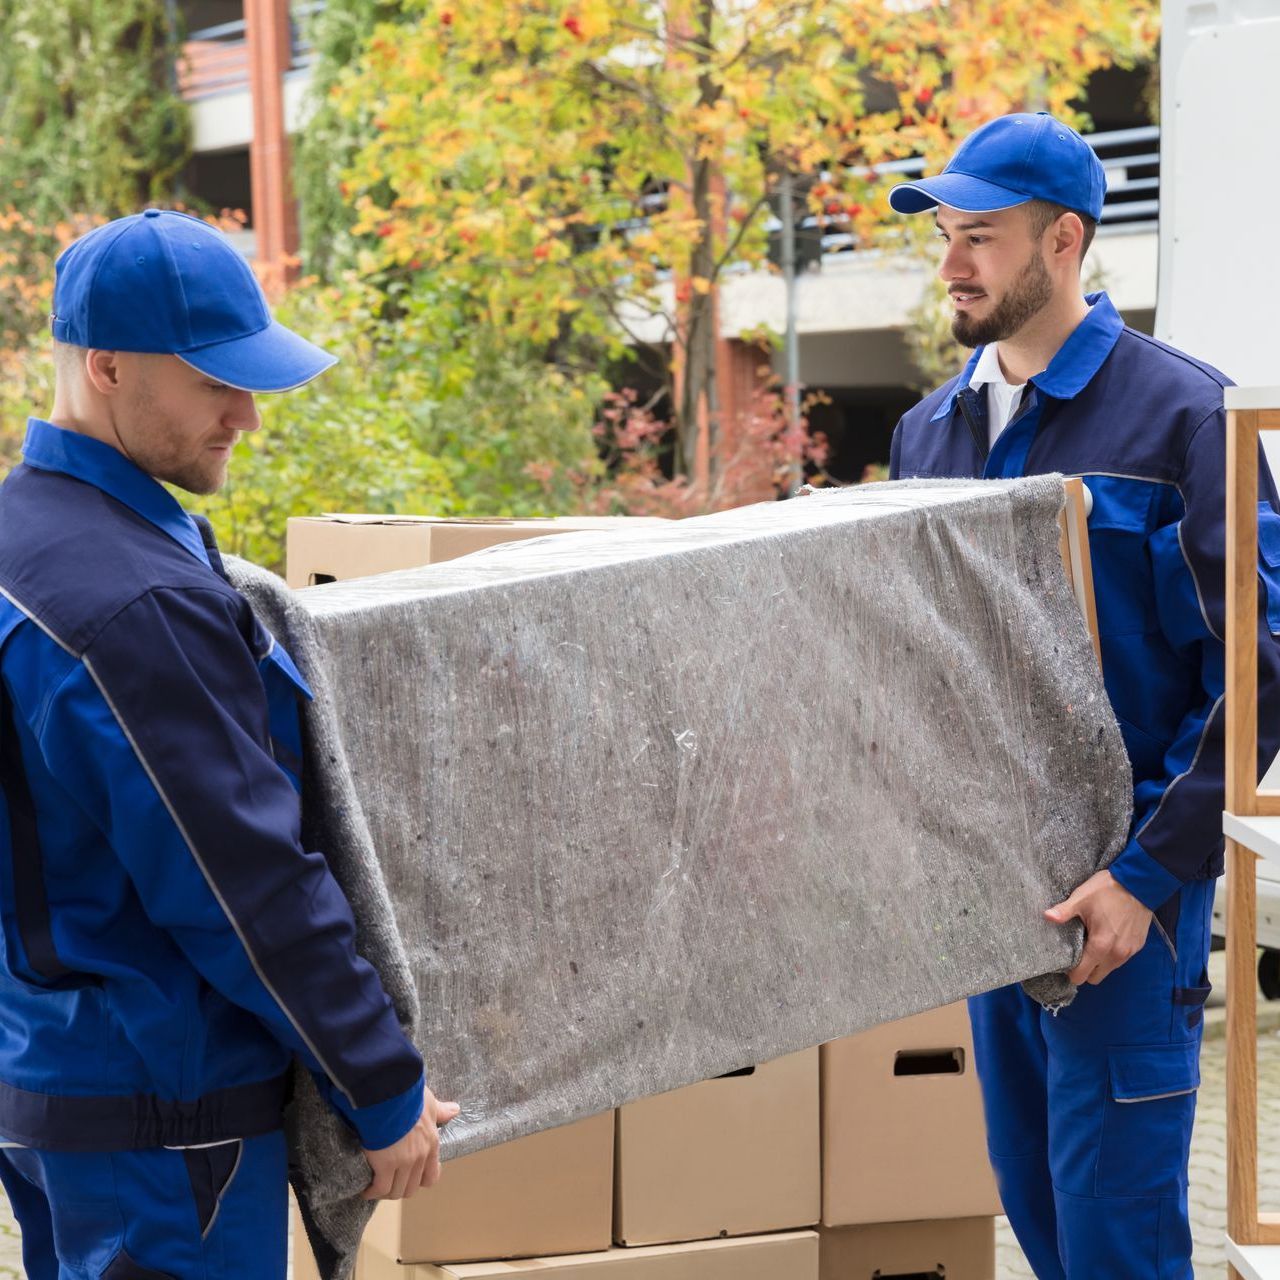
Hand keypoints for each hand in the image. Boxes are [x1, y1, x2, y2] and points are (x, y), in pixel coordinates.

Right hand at [361, 1085, 459, 1199]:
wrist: (391, 1095)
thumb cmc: (409, 1095)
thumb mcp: (428, 1101)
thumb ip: (440, 1110)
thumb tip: (455, 1110)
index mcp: (431, 1143)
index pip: (431, 1176)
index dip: (421, 1180)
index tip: (411, 1176)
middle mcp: (420, 1157)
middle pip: (412, 1187)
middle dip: (400, 1187)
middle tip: (388, 1181)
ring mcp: (403, 1163)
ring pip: (396, 1191)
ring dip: (386, 1191)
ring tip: (375, 1187)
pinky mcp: (385, 1165)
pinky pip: (380, 1188)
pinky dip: (372, 1192)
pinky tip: (366, 1190)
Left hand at [1044, 869, 1152, 986]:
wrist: (1139, 883)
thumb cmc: (1107, 890)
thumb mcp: (1081, 898)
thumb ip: (1063, 912)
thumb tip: (1046, 917)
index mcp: (1101, 946)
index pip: (1082, 975)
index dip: (1071, 972)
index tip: (1065, 961)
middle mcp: (1116, 954)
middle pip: (1095, 977)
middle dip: (1085, 970)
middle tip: (1077, 952)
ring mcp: (1129, 952)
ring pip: (1109, 969)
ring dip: (1099, 962)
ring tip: (1091, 943)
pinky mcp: (1138, 946)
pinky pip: (1120, 959)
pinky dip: (1111, 954)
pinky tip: (1106, 938)